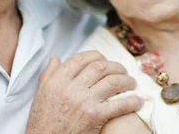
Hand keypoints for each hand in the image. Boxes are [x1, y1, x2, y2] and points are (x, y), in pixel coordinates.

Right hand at [26, 51, 142, 133]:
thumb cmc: (42, 122)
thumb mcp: (40, 95)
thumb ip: (48, 74)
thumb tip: (56, 58)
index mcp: (57, 81)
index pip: (80, 59)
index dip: (95, 56)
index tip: (103, 59)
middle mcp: (71, 88)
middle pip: (99, 67)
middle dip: (115, 66)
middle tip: (122, 70)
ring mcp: (84, 102)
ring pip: (112, 81)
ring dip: (126, 80)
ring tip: (131, 83)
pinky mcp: (95, 117)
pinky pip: (119, 104)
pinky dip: (132, 101)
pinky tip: (137, 101)